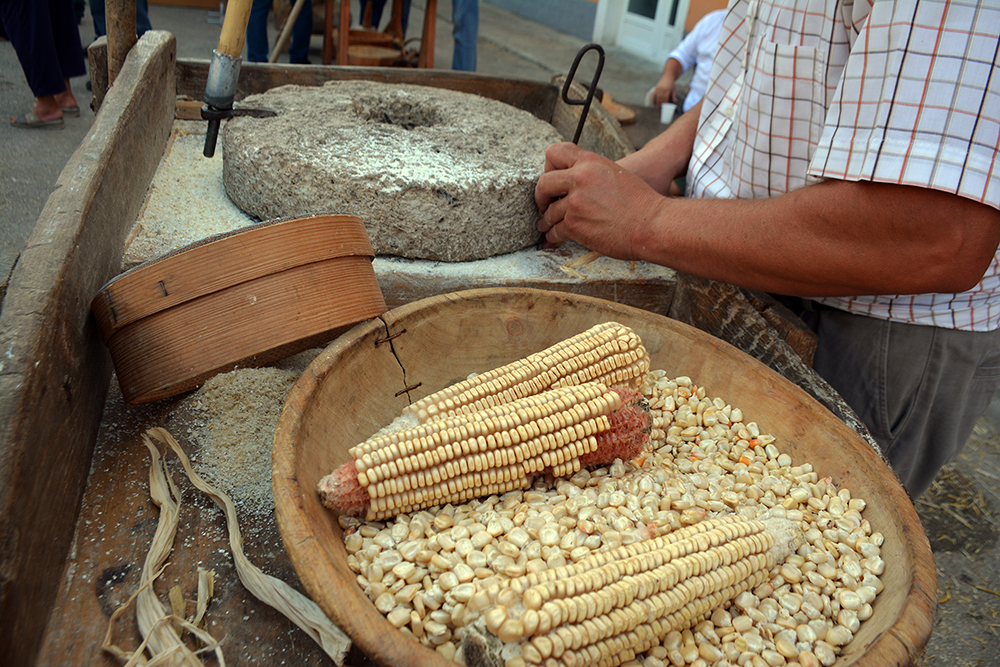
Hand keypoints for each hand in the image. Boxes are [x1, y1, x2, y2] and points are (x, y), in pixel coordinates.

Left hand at [535, 143, 665, 259]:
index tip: (551, 181)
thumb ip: (592, 173)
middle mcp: (579, 179)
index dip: (548, 167)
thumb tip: (575, 181)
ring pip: (549, 212)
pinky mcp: (574, 225)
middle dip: (540, 197)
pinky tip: (555, 238)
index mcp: (590, 162)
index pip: (554, 153)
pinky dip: (553, 237)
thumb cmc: (640, 202)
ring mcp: (575, 202)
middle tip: (543, 205)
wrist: (651, 224)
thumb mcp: (616, 173)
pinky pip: (555, 231)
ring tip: (547, 225)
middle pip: (543, 184)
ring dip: (547, 221)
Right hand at [650, 80, 675, 106]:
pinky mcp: (656, 87)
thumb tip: (675, 102)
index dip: (665, 103)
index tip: (665, 106)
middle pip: (661, 98)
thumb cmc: (671, 84)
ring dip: (657, 102)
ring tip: (658, 106)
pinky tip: (654, 102)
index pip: (666, 98)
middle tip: (660, 108)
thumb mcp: (674, 89)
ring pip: (658, 97)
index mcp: (668, 90)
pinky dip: (653, 98)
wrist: (668, 76)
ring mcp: (659, 88)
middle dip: (661, 103)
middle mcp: (663, 89)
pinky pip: (654, 94)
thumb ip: (674, 96)